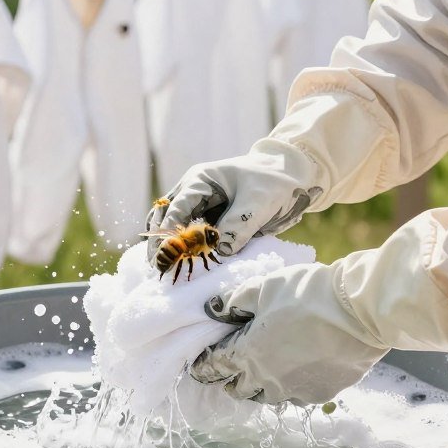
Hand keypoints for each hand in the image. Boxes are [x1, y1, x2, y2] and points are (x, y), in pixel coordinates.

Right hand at [146, 138, 324, 256]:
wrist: (290, 178)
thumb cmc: (274, 182)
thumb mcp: (258, 202)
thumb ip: (239, 225)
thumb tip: (220, 251)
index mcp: (201, 180)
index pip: (179, 205)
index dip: (171, 229)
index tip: (168, 250)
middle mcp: (193, 192)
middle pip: (165, 215)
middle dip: (160, 240)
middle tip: (157, 265)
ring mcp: (198, 206)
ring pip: (171, 225)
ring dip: (168, 245)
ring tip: (162, 268)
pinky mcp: (208, 220)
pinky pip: (190, 235)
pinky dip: (184, 249)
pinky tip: (181, 265)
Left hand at [188, 262, 387, 404]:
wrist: (360, 312)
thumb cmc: (308, 294)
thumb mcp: (264, 287)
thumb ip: (234, 301)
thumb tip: (212, 310)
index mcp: (248, 353)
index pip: (216, 366)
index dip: (204, 367)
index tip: (198, 368)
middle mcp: (267, 380)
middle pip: (239, 389)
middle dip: (231, 380)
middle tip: (231, 369)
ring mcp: (295, 391)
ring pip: (268, 397)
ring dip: (260, 386)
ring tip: (263, 372)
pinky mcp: (321, 394)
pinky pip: (297, 396)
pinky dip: (290, 387)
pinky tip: (296, 373)